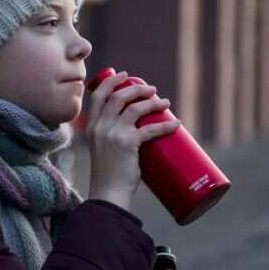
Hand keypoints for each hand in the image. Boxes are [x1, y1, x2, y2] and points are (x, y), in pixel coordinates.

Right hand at [86, 71, 180, 211]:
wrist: (108, 194)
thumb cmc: (109, 176)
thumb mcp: (103, 151)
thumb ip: (113, 138)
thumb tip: (139, 131)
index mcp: (92, 127)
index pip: (97, 96)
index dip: (111, 81)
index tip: (124, 75)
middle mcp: (100, 127)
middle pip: (118, 96)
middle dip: (136, 88)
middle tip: (151, 89)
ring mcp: (113, 134)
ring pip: (135, 108)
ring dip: (153, 102)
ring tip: (165, 102)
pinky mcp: (127, 144)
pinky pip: (150, 129)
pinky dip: (166, 126)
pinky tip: (176, 124)